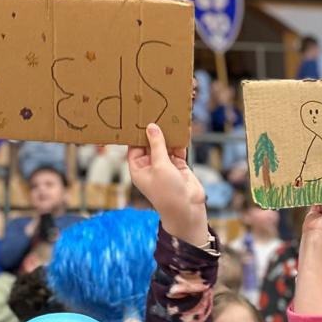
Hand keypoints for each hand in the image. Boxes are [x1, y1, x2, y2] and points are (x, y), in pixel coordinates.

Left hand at [127, 123, 208, 245]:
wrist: (187, 209)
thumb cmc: (168, 192)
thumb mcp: (160, 165)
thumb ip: (156, 145)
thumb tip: (151, 127)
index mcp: (138, 169)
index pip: (134, 147)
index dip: (136, 134)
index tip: (139, 118)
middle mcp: (150, 166)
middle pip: (149, 144)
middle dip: (154, 131)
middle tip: (155, 112)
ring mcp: (164, 166)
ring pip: (164, 146)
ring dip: (168, 135)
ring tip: (169, 118)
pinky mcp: (178, 166)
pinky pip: (177, 150)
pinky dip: (179, 142)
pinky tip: (181, 130)